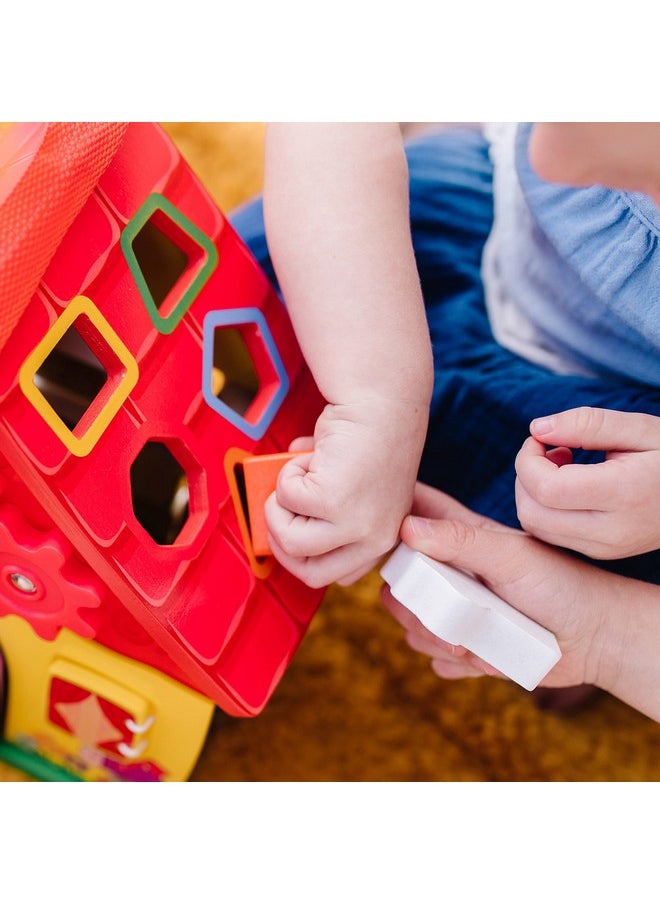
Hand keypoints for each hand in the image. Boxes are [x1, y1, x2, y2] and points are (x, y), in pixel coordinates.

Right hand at [265, 396, 427, 586]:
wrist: (380, 402)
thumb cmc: (368, 436)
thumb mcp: (354, 489)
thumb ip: (325, 510)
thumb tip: (282, 508)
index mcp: (382, 538)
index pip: (339, 575)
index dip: (306, 556)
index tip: (292, 533)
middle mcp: (374, 538)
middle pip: (310, 573)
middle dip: (282, 543)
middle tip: (277, 510)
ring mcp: (354, 524)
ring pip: (289, 541)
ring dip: (280, 505)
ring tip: (297, 475)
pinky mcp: (333, 502)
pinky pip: (286, 499)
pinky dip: (287, 473)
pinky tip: (310, 455)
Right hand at [380, 483, 625, 691]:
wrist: (595, 638)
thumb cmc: (560, 585)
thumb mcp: (512, 556)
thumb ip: (462, 541)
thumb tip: (407, 528)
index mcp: (458, 539)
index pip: (410, 514)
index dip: (390, 520)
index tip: (388, 537)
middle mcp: (450, 574)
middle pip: (398, 580)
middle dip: (410, 601)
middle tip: (442, 610)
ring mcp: (456, 612)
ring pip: (412, 623)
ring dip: (433, 636)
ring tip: (471, 640)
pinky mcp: (466, 648)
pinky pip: (435, 658)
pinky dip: (453, 662)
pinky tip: (482, 655)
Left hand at [515, 407, 659, 558]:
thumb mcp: (640, 428)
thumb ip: (587, 424)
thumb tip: (537, 428)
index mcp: (624, 494)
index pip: (546, 488)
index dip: (528, 459)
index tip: (541, 437)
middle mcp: (612, 531)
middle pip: (532, 512)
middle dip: (524, 475)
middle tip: (550, 449)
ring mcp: (606, 548)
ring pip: (536, 527)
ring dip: (531, 492)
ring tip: (561, 465)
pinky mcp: (602, 553)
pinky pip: (551, 534)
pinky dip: (543, 508)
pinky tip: (568, 485)